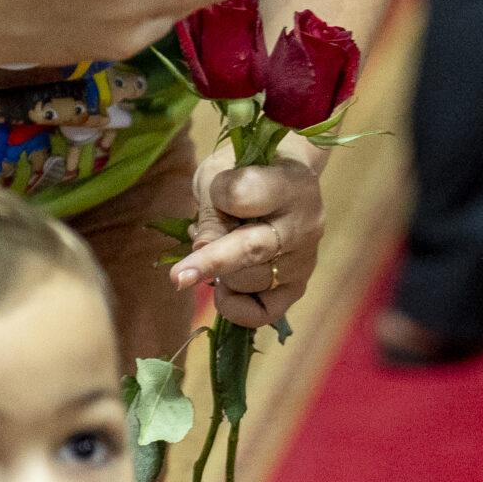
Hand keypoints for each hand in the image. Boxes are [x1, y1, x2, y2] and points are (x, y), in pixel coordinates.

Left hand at [175, 140, 324, 329]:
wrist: (282, 174)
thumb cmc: (245, 169)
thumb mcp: (221, 173)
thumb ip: (212, 208)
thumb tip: (201, 252)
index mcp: (290, 183)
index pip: (244, 196)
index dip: (219, 194)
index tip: (215, 190)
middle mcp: (305, 224)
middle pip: (254, 248)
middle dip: (211, 262)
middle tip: (177, 277)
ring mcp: (305, 259)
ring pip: (253, 280)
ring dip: (220, 274)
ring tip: (212, 252)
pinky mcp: (297, 287)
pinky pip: (264, 312)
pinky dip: (236, 308)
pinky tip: (223, 289)